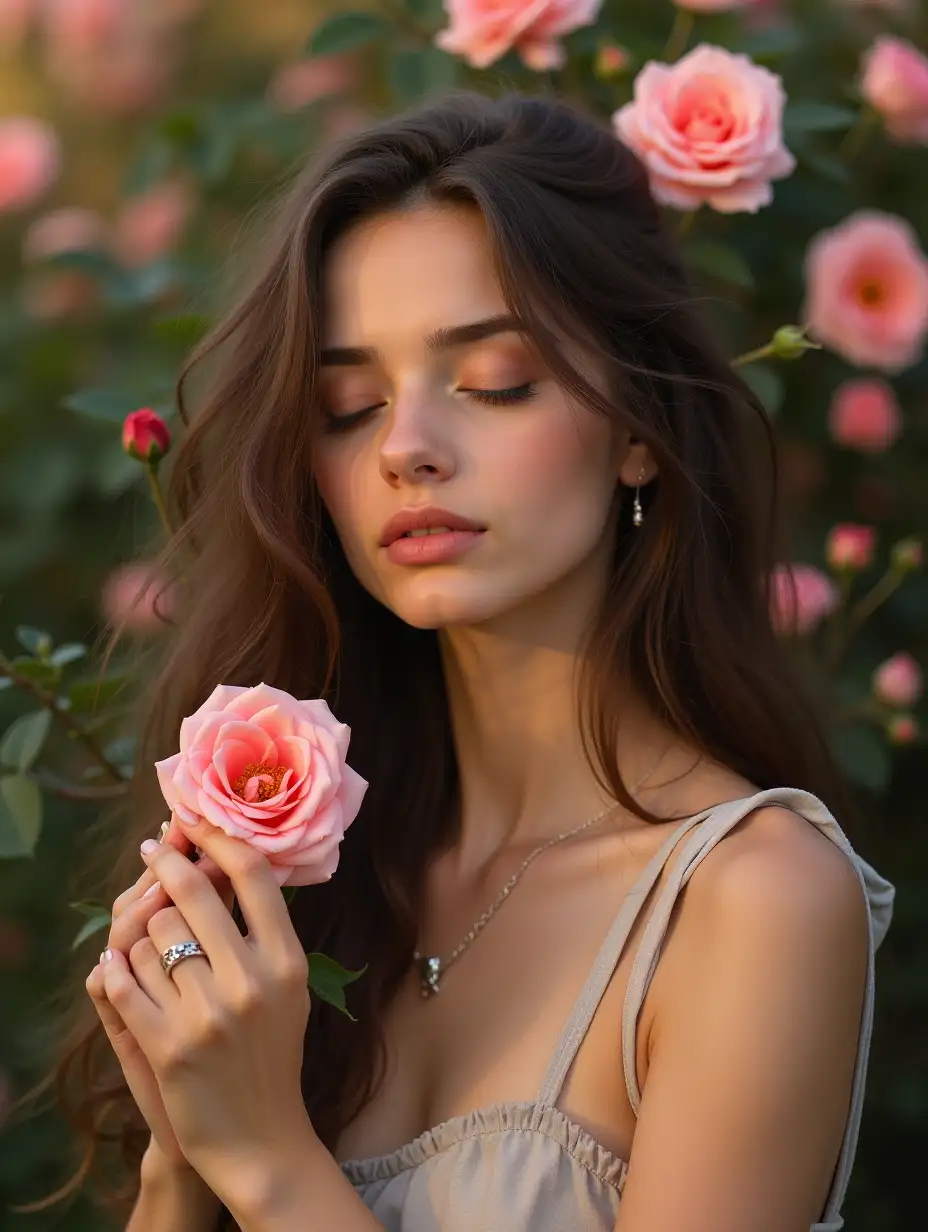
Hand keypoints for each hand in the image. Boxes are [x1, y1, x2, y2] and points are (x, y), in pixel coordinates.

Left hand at [97, 815, 315, 1212]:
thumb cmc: (272, 1052)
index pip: (251, 875)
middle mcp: (251, 982)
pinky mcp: (169, 1046)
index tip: (193, 819)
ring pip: (152, 935)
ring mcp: (209, 1015)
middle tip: (152, 851)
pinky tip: (117, 969)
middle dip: (166, 866)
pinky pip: (124, 982)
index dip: (217, 837)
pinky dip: (115, 971)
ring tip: (151, 951)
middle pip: (193, 892)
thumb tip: (228, 859)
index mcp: (287, 961)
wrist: (261, 1137)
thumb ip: (263, 930)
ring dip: (143, 937)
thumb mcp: (288, 987)